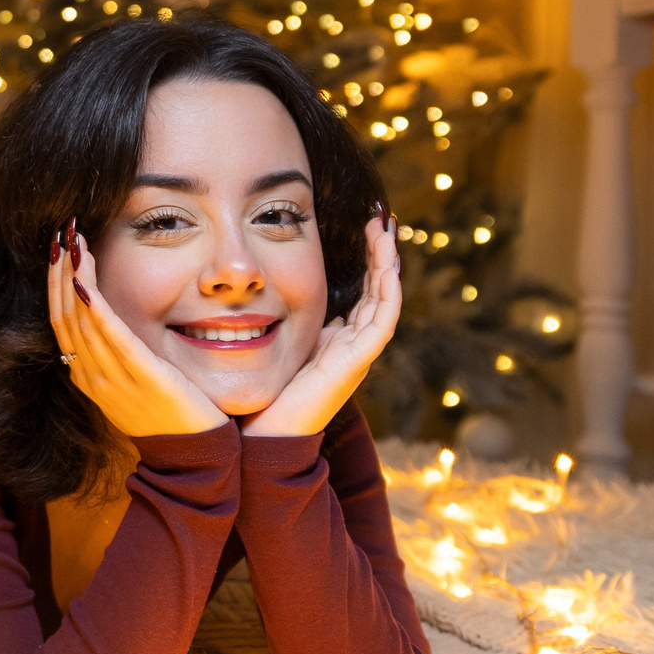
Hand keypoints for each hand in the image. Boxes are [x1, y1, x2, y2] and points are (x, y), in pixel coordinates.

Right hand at [49, 221, 228, 438]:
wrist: (194, 457)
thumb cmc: (169, 415)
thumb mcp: (132, 383)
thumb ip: (116, 355)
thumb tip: (108, 322)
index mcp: (86, 377)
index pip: (59, 322)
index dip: (54, 283)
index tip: (58, 249)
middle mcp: (91, 376)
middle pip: (62, 315)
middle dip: (57, 271)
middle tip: (60, 232)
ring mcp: (112, 379)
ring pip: (79, 320)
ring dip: (71, 276)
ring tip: (72, 241)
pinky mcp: (141, 376)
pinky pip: (110, 337)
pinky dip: (93, 307)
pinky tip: (84, 280)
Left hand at [244, 214, 400, 437]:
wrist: (265, 434)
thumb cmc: (268, 395)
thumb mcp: (283, 349)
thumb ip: (298, 330)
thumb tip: (307, 309)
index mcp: (339, 343)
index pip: (364, 294)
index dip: (369, 263)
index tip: (366, 229)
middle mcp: (353, 346)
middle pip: (379, 292)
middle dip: (382, 255)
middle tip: (381, 220)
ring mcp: (358, 354)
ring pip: (385, 300)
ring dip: (388, 264)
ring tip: (386, 231)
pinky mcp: (356, 362)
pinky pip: (382, 321)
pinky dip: (388, 292)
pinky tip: (388, 266)